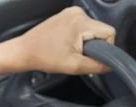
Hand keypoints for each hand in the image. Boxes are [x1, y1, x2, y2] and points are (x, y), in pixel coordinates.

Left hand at [0, 6, 115, 74]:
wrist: (23, 51)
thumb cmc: (45, 58)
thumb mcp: (74, 66)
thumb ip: (96, 66)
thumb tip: (111, 66)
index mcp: (81, 22)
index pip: (109, 32)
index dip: (105, 48)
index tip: (92, 58)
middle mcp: (78, 12)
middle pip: (100, 30)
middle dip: (94, 45)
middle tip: (77, 55)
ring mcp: (71, 12)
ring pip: (91, 28)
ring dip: (85, 41)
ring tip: (69, 50)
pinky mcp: (65, 15)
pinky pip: (82, 26)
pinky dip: (78, 36)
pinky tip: (65, 44)